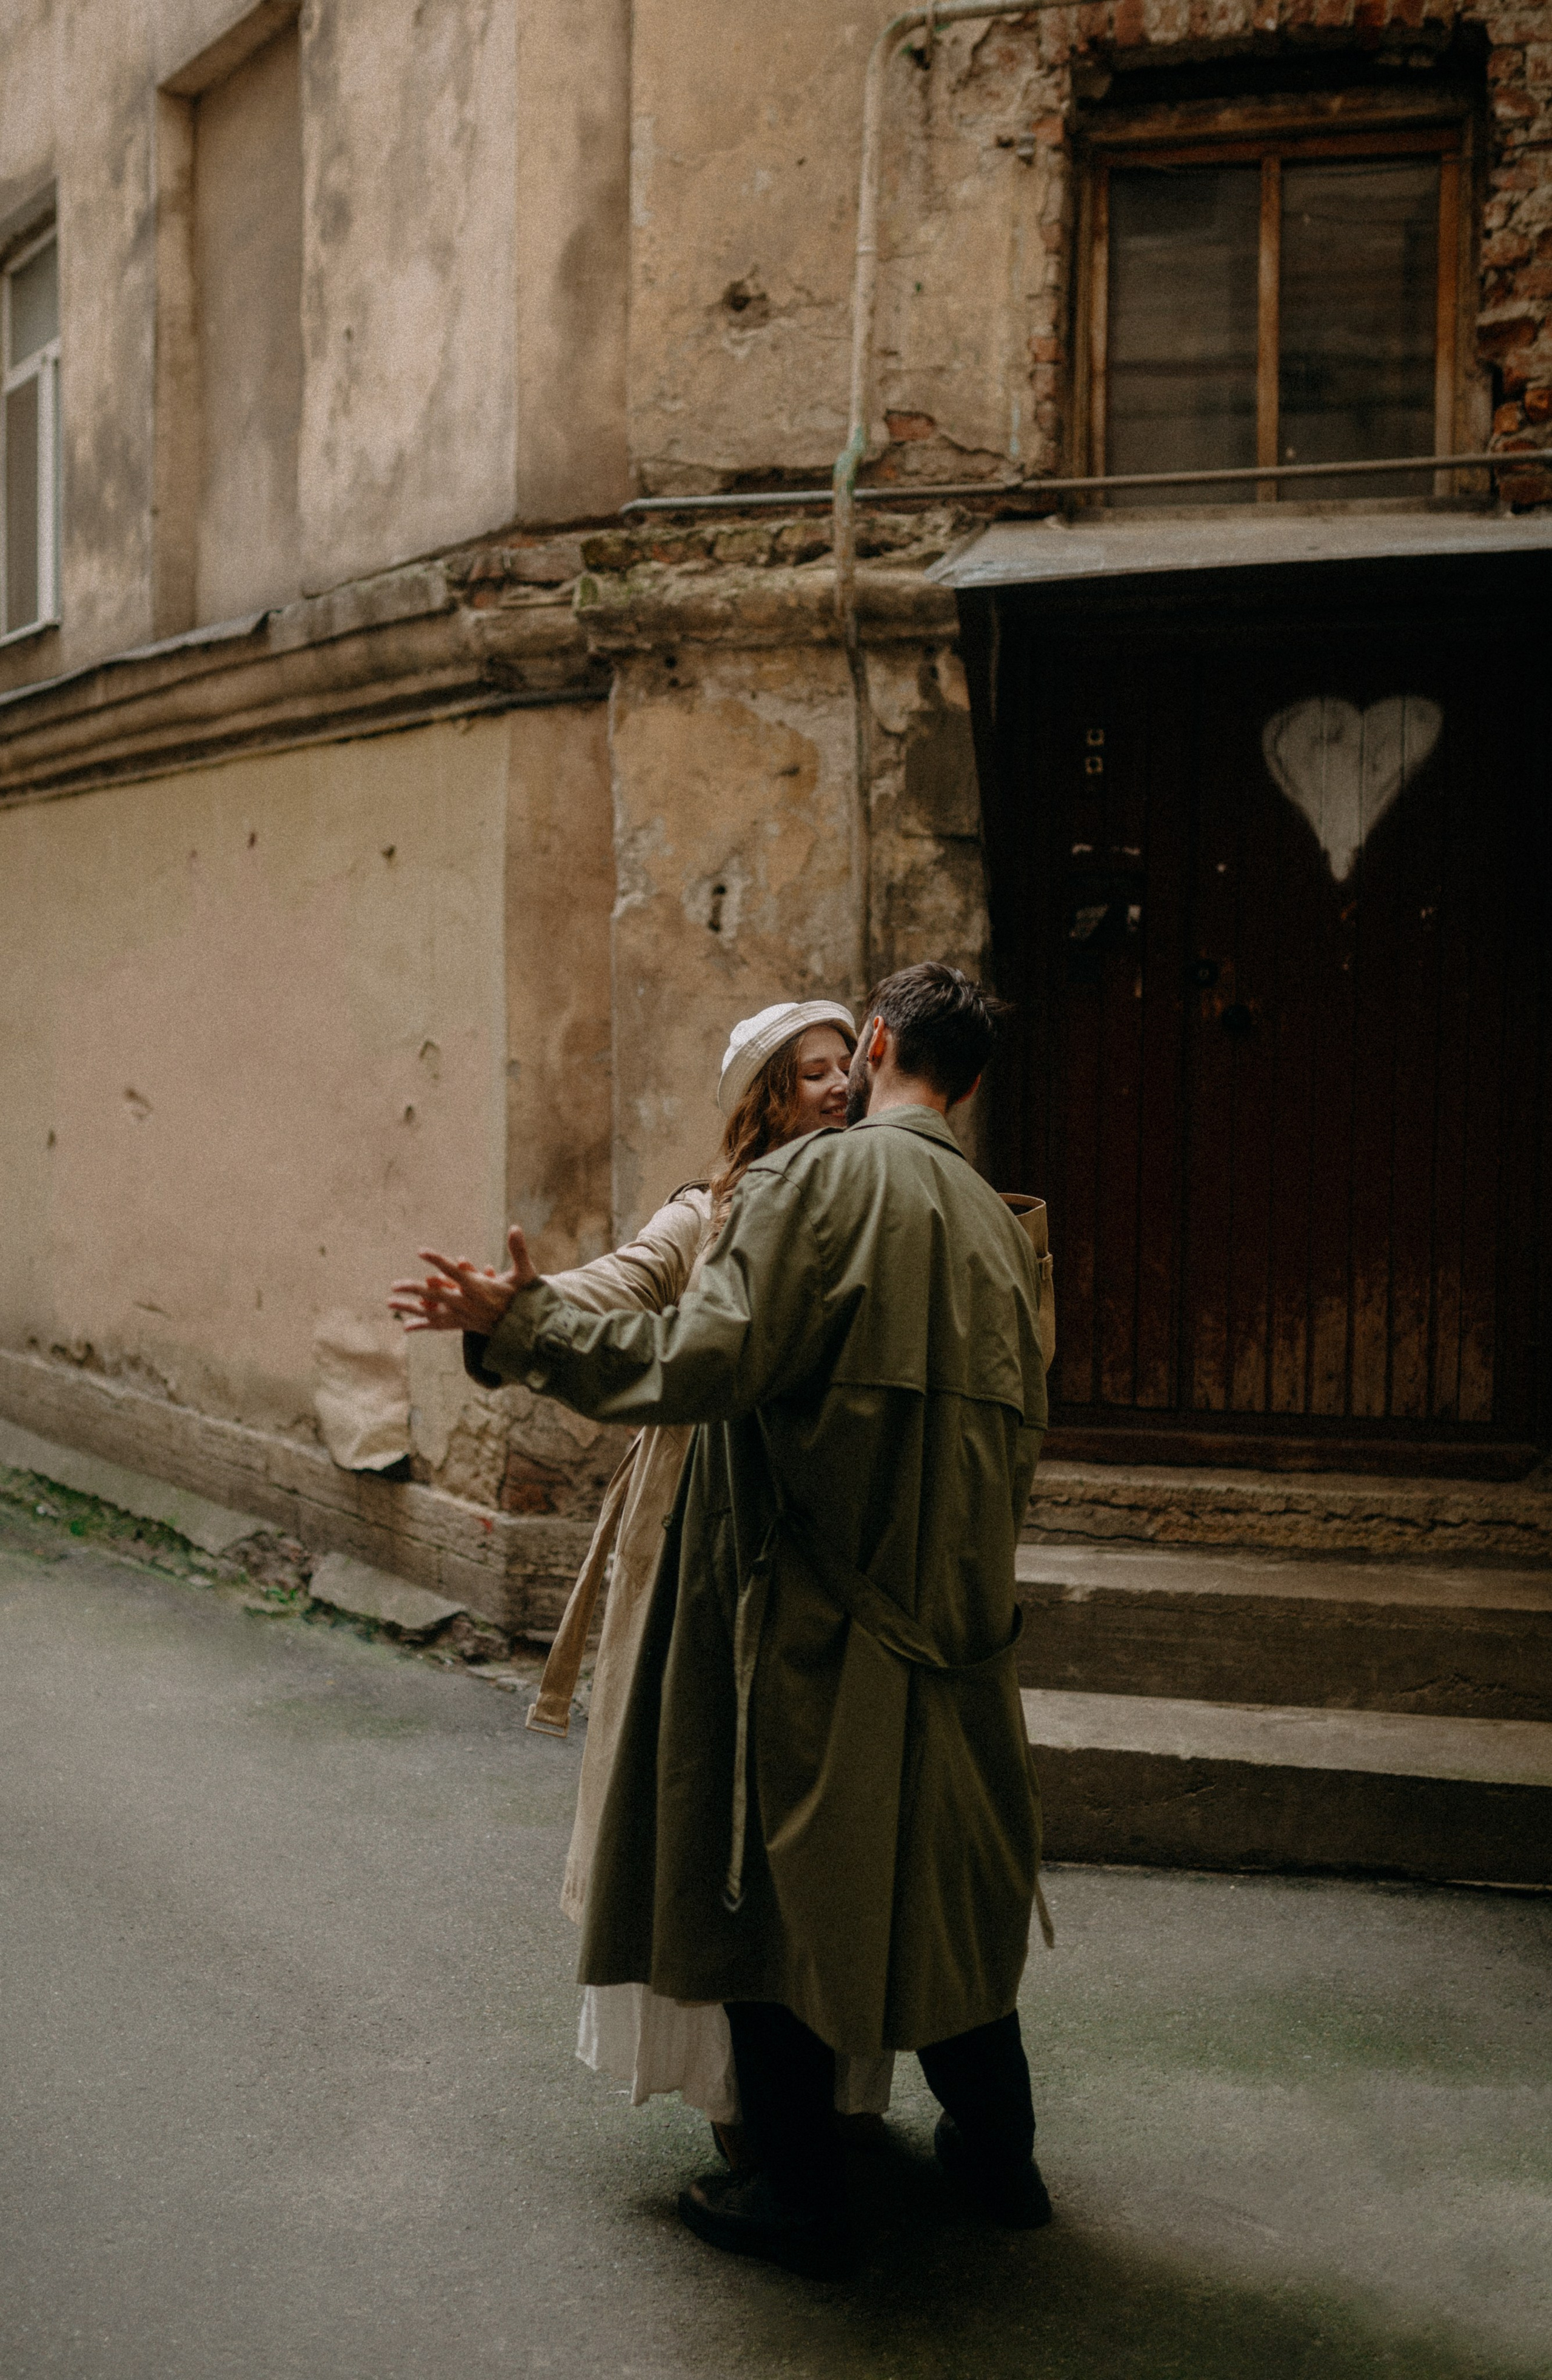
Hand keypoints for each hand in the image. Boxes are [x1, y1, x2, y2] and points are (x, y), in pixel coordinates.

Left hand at [389, 1225, 537, 1334]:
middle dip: (413, 1289)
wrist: (527, 1328)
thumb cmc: (525, 1298)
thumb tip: (516, 1227)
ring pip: (431, 1313)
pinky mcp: (462, 1325)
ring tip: (389, 1303)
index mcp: (479, 1288)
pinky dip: (422, 1326)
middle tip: (393, 1285)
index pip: (454, 1272)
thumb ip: (519, 1250)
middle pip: (435, 1295)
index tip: (421, 1251)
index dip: (437, 1260)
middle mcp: (467, 1304)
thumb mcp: (525, 1273)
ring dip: (409, 1308)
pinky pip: (439, 1326)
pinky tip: (405, 1327)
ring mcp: (463, 1317)